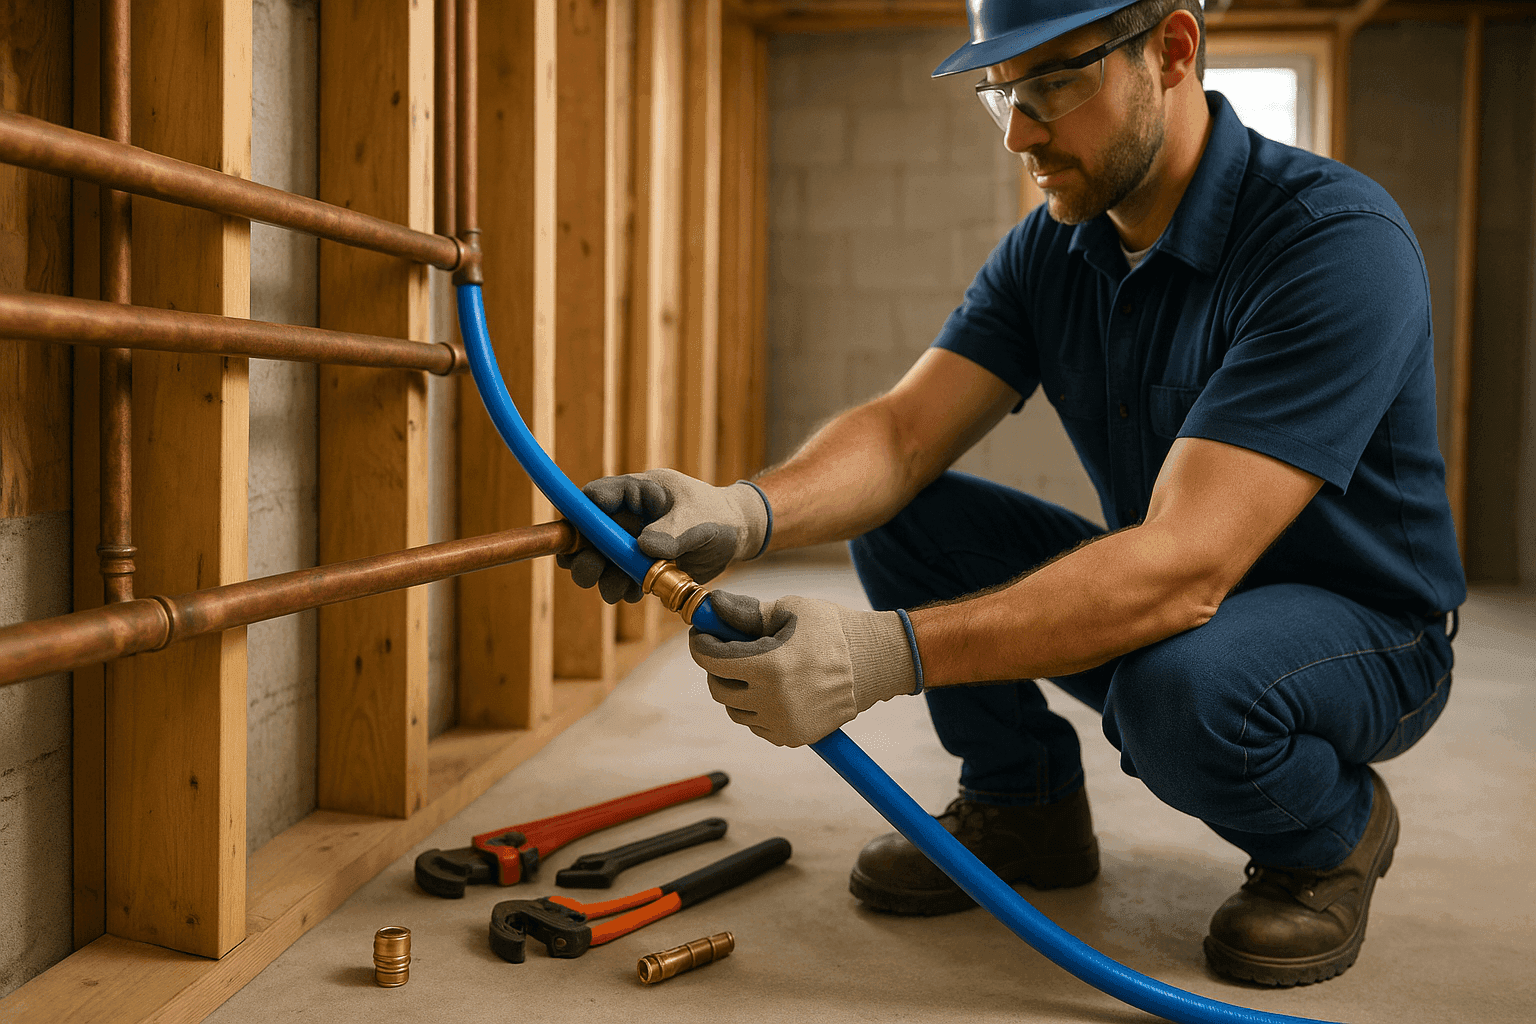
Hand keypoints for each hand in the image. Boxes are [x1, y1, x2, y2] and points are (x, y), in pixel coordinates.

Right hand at [556, 469, 770, 603]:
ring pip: (600, 561)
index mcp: (637, 492)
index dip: (578, 514)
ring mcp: (631, 542)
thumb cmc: (717, 514)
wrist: (736, 535)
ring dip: (602, 578)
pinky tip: (636, 593)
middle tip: (587, 575)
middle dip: (582, 556)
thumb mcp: (698, 518)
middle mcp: (628, 517)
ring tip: (616, 590)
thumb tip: (643, 547)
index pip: (596, 497)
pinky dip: (622, 589)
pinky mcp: (640, 566)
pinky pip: (619, 579)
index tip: (571, 535)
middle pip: (587, 534)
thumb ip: (672, 531)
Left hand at [690, 591, 921, 746]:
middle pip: (719, 688)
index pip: (712, 660)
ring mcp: (783, 722)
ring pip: (735, 710)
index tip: (702, 635)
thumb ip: (746, 613)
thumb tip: (711, 606)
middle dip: (717, 667)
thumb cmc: (831, 629)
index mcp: (770, 665)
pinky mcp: (793, 737)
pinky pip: (756, 724)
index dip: (701, 644)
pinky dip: (755, 708)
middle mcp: (773, 699)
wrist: (873, 662)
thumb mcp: (790, 610)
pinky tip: (771, 689)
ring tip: (753, 669)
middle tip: (728, 650)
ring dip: (735, 689)